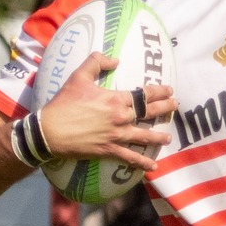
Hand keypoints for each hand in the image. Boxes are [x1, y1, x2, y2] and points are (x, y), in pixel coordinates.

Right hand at [36, 52, 176, 171]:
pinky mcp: (109, 150)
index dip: (159, 92)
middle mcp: (120, 117)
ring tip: (168, 138)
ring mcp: (116, 135)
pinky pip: (130, 157)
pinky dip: (143, 162)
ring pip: (144, 136)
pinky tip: (153, 166)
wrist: (50, 131)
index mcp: (115, 99)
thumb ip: (96, 62)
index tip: (169, 91)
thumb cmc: (63, 103)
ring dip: (158, 137)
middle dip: (164, 109)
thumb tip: (116, 59)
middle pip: (149, 113)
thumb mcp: (78, 77)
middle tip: (175, 107)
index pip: (144, 94)